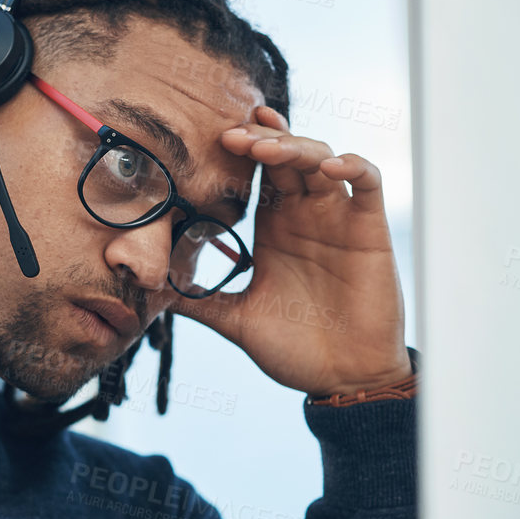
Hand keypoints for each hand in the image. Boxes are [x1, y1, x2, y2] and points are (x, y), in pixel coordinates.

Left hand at [169, 105, 410, 395]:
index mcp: (274, 228)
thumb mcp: (237, 321)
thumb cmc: (296, 350)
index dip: (240, 149)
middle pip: (286, 155)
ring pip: (322, 158)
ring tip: (266, 149)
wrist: (342, 381)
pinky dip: (354, 166)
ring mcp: (339, 218)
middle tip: (231, 138)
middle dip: (260, 140)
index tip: (211, 140)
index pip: (257, 171)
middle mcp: (305, 215)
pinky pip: (369, 184)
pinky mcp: (370, 230)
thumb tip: (149, 292)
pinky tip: (331, 166)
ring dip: (296, 146)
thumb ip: (199, 301)